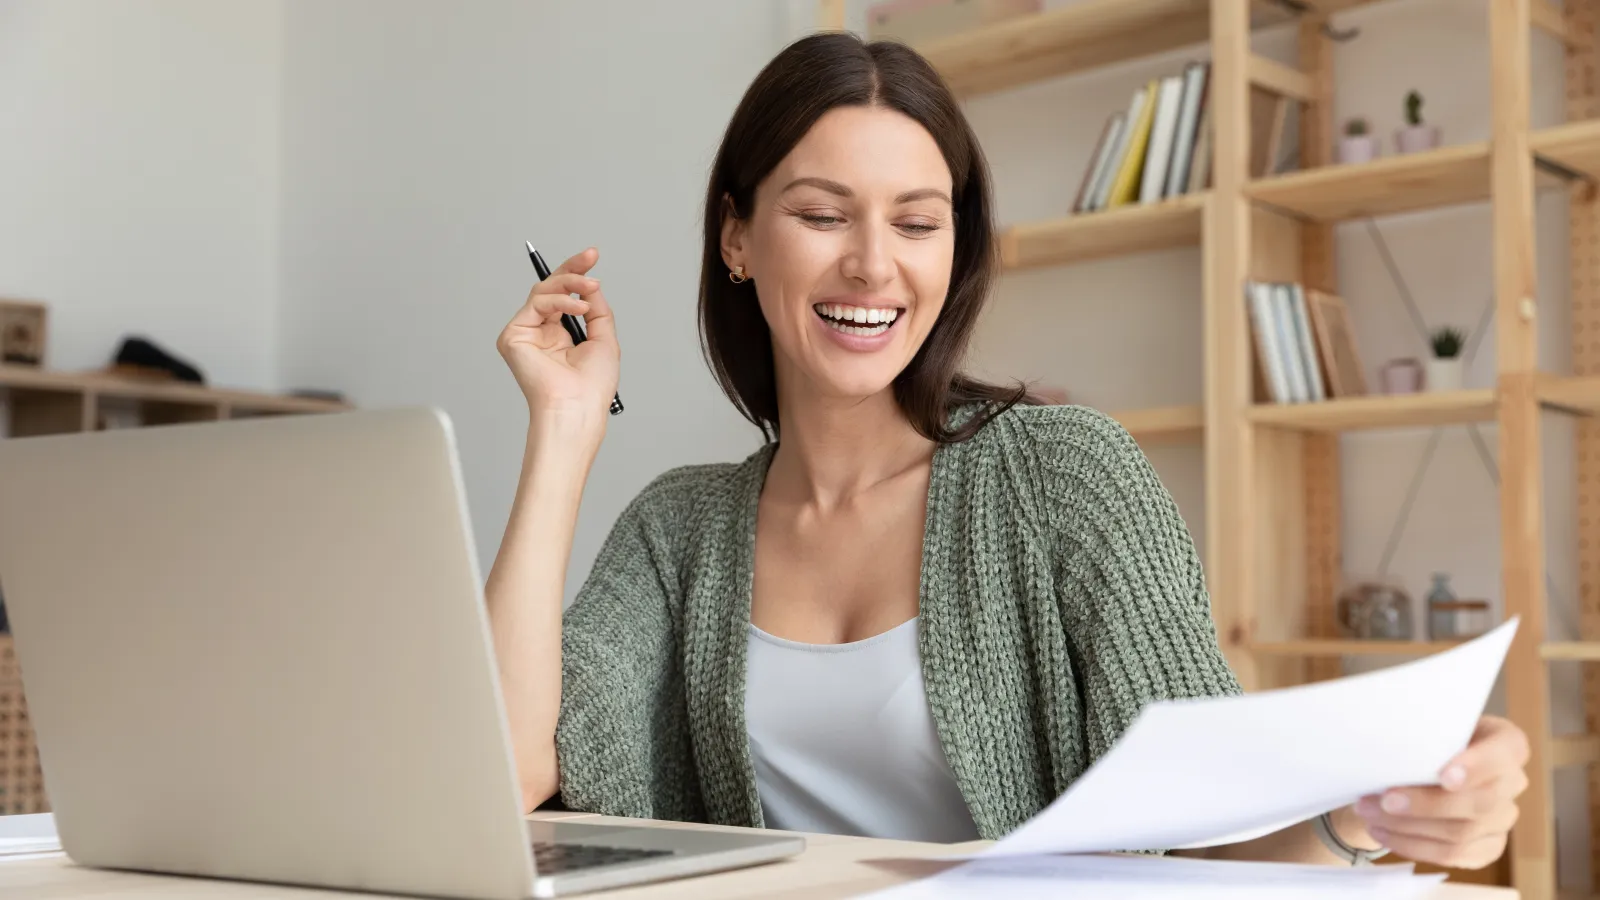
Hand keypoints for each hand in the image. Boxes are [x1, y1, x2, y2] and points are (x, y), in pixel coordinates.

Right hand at [497, 247, 619, 424]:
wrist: (578, 405)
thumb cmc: (591, 385)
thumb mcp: (604, 338)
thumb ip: (596, 308)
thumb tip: (590, 284)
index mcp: (561, 334)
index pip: (565, 296)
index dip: (577, 274)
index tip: (592, 256)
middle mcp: (542, 332)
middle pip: (551, 288)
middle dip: (572, 269)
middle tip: (590, 258)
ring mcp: (526, 333)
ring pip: (543, 291)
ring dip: (570, 284)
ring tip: (590, 287)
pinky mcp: (513, 336)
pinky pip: (536, 304)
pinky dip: (559, 301)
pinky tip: (577, 308)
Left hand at [1350, 715, 1529, 868]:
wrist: (1429, 762)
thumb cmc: (1429, 737)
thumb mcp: (1431, 725)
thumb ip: (1424, 735)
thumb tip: (1388, 749)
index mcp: (1507, 743)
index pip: (1504, 753)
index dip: (1476, 767)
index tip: (1444, 777)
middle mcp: (1512, 782)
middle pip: (1480, 802)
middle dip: (1426, 804)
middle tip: (1385, 800)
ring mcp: (1503, 818)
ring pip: (1461, 833)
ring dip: (1408, 827)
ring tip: (1369, 814)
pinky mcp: (1490, 846)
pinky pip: (1454, 855)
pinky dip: (1413, 845)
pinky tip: (1382, 832)